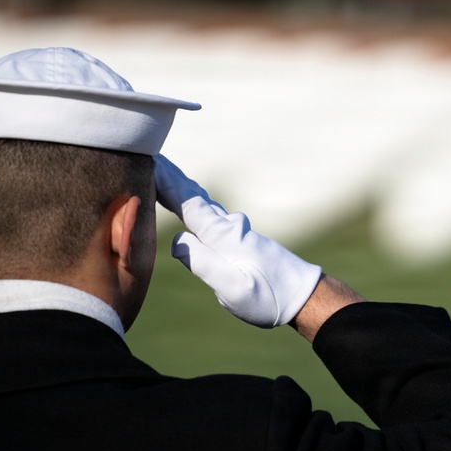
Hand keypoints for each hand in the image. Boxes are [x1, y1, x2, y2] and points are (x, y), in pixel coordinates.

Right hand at [154, 155, 322, 327]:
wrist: (304, 297)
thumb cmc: (270, 298)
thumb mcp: (234, 289)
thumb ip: (205, 264)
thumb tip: (176, 240)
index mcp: (222, 237)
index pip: (186, 203)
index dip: (164, 183)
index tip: (145, 160)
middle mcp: (229, 228)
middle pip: (193, 196)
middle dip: (169, 175)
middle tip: (147, 152)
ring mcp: (237, 232)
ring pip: (202, 203)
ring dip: (181, 186)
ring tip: (162, 172)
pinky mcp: (242, 241)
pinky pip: (211, 214)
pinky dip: (194, 202)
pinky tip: (192, 205)